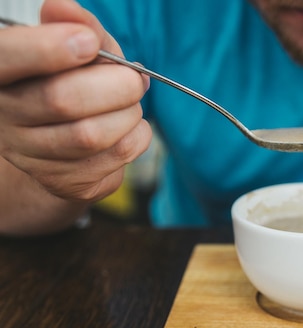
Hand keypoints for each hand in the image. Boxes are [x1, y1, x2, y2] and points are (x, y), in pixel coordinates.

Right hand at [0, 0, 150, 202]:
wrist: (66, 141)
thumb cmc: (71, 81)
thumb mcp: (74, 45)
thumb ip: (74, 25)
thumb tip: (62, 8)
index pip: (3, 58)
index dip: (46, 50)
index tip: (88, 44)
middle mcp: (4, 118)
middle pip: (62, 100)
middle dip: (116, 85)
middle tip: (134, 78)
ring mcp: (30, 156)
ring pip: (93, 135)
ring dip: (129, 113)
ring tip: (130, 103)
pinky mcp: (64, 182)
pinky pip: (116, 157)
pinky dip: (138, 136)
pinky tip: (129, 127)